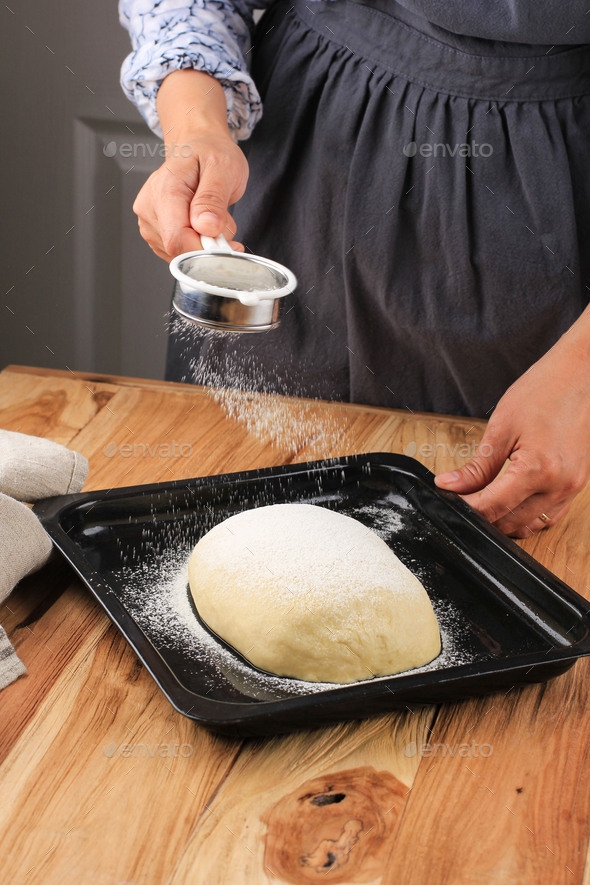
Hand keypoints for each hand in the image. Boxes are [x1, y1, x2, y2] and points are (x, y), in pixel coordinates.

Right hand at [133, 130, 248, 259]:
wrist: (197, 147)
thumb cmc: (210, 153)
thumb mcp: (223, 168)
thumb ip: (213, 199)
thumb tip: (206, 227)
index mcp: (164, 190)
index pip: (177, 239)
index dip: (205, 251)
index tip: (229, 246)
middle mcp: (150, 208)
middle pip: (180, 250)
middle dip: (208, 246)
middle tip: (224, 223)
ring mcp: (150, 223)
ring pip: (181, 254)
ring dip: (204, 245)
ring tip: (211, 217)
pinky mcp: (156, 233)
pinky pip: (180, 252)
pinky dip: (197, 245)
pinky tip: (202, 225)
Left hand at [434, 337, 589, 536]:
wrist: (579, 375)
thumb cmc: (543, 391)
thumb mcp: (501, 428)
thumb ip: (476, 467)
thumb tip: (449, 486)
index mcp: (538, 469)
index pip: (493, 506)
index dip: (466, 508)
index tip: (449, 501)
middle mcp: (559, 485)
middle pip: (510, 522)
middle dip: (482, 515)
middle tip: (462, 499)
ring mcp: (572, 488)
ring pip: (530, 525)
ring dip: (504, 520)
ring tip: (482, 501)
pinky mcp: (577, 485)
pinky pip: (548, 516)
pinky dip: (526, 516)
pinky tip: (510, 502)